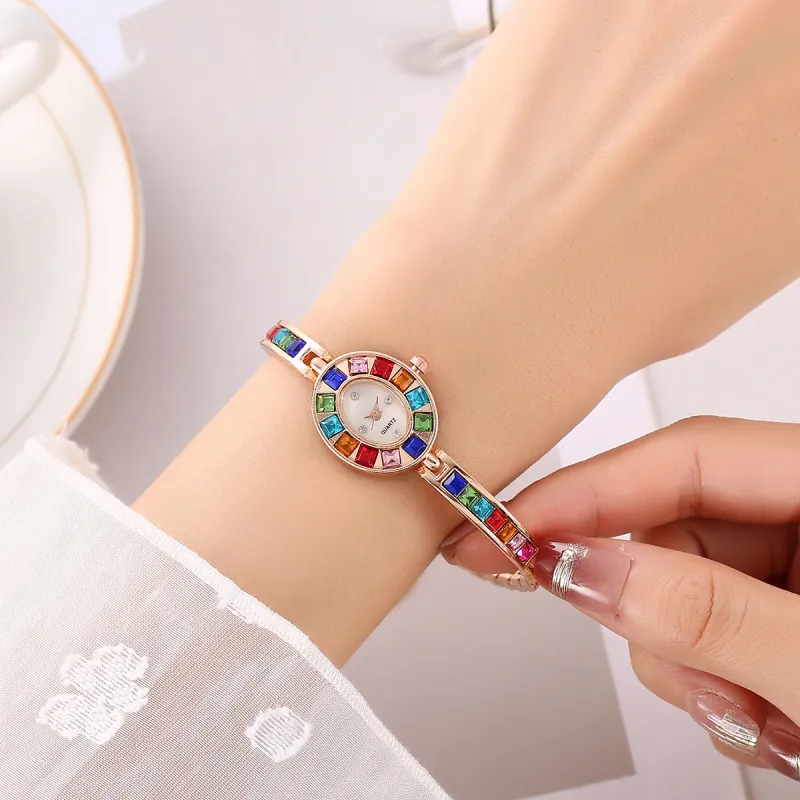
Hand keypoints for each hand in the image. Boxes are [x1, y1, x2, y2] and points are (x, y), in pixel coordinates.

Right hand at [442, 417, 799, 781]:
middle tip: (694, 678)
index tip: (507, 530)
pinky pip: (702, 628)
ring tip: (760, 718)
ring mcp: (794, 566)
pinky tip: (768, 717)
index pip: (684, 455)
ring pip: (677, 591)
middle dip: (656, 614)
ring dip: (691, 665)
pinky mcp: (778, 613)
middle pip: (674, 531)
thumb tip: (588, 571)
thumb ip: (711, 612)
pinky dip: (711, 680)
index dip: (587, 489)